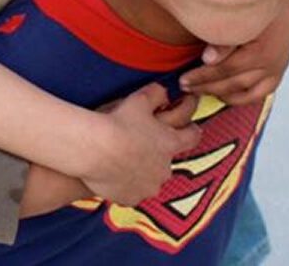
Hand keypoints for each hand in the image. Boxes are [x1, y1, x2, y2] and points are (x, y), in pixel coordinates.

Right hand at [81, 83, 199, 205]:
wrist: (95, 150)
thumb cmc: (118, 123)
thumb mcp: (140, 100)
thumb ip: (156, 94)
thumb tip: (163, 92)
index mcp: (170, 143)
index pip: (193, 136)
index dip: (191, 130)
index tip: (189, 128)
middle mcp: (164, 168)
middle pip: (167, 161)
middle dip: (157, 154)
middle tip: (140, 143)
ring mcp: (149, 186)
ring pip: (150, 179)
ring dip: (142, 171)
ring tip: (123, 160)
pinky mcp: (131, 198)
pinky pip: (132, 192)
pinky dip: (126, 185)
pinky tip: (113, 174)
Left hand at [179, 0, 288, 104]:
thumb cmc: (258, 4)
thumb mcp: (240, 17)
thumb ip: (224, 40)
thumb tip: (207, 59)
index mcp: (260, 51)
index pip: (225, 70)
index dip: (202, 77)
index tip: (183, 79)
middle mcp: (271, 64)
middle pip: (233, 83)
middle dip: (206, 87)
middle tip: (185, 87)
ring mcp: (276, 70)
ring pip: (246, 93)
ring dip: (221, 95)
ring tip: (199, 92)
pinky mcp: (279, 72)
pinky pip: (259, 94)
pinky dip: (241, 98)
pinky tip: (223, 96)